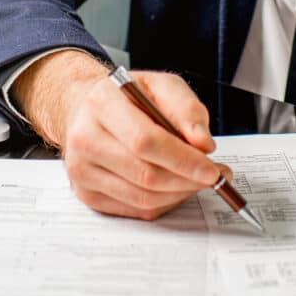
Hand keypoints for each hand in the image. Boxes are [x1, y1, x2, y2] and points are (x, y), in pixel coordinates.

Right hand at [14, 50, 227, 220]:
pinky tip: (175, 185)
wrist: (88, 109)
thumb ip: (186, 109)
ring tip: (197, 179)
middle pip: (145, 174)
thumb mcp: (161, 86)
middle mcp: (84, 137)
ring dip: (179, 193)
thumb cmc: (128, 97)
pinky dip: (164, 202)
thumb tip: (203, 144)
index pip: (144, 141)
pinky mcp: (86, 194)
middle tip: (214, 175)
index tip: (211, 169)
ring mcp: (81, 170)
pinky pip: (136, 209)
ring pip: (142, 197)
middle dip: (187, 180)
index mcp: (101, 103)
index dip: (182, 159)